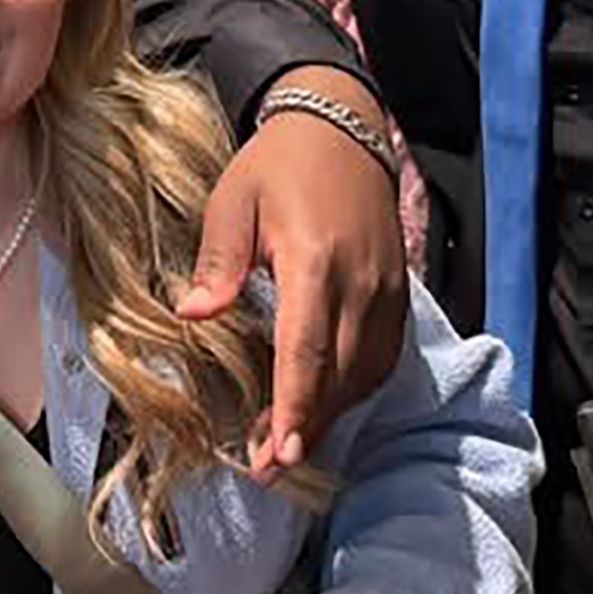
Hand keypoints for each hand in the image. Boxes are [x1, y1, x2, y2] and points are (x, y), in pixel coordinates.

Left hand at [180, 65, 410, 477]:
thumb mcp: (231, 202)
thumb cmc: (277, 165)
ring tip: (290, 443)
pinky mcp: (398, 292)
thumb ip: (218, 262)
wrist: (341, 126)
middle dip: (307, 426)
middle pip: (340, 374)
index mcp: (315, 260)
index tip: (282, 453)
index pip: (306, 350)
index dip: (296, 407)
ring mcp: (387, 289)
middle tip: (269, 467)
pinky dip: (355, 386)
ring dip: (331, 412)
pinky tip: (325, 403)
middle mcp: (360, 282)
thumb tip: (193, 314)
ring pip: (365, 372)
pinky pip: (382, 355)